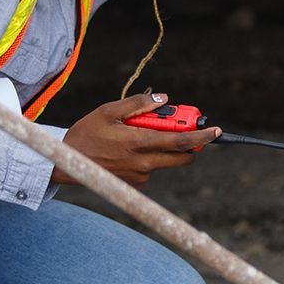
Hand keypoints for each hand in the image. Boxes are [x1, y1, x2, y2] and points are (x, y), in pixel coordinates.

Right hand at [54, 93, 220, 185]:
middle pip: (181, 157)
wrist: (67, 163)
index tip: (216, 131)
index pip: (179, 141)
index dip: (201, 136)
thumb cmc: (86, 133)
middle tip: (182, 130)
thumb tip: (164, 99)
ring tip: (135, 137)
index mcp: (139, 143)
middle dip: (189, 145)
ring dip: (161, 149)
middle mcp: (144, 163)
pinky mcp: (136, 185)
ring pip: (165, 161)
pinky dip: (147, 158)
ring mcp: (140, 176)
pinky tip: (126, 151)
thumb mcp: (108, 111)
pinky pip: (151, 168)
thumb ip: (138, 104)